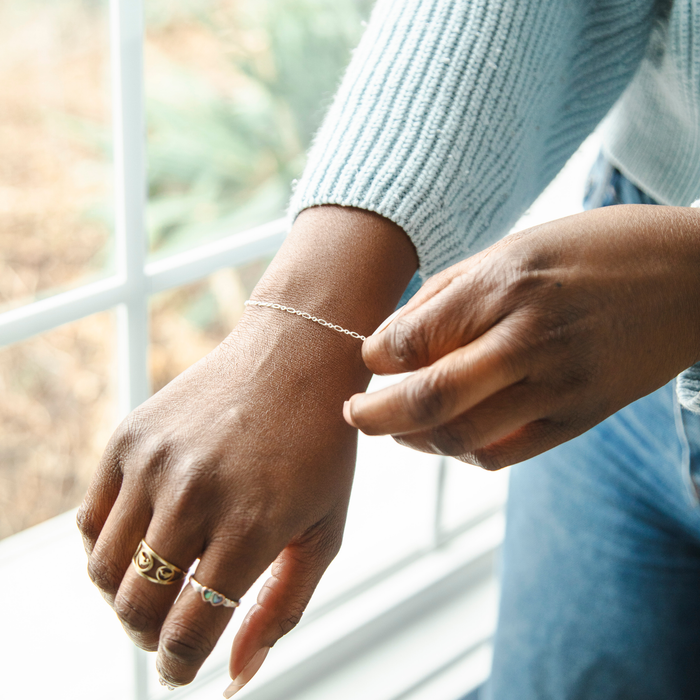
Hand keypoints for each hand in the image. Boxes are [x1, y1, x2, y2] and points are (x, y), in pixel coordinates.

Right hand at [76, 206, 416, 692]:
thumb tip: (234, 676)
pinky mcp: (129, 437)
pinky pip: (89, 519)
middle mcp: (195, 493)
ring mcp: (155, 461)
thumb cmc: (319, 448)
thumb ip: (281, 608)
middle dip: (152, 637)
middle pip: (138, 609)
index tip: (183, 670)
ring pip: (104, 571)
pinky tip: (146, 539)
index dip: (181, 667)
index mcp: (253, 525)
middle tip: (173, 629)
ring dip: (126, 596)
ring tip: (160, 585)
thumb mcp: (324, 530)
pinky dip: (108, 545)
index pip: (190, 631)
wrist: (295, 358)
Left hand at [344, 205, 699, 468]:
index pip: (409, 340)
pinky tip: (452, 434)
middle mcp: (527, 338)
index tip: (367, 362)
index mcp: (503, 286)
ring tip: (397, 428)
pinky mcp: (581, 417)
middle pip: (427, 399)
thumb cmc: (593, 251)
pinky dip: (465, 451)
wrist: (690, 275)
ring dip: (415, 440)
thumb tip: (392, 338)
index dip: (374, 359)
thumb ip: (449, 293)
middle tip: (352, 414)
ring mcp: (558, 384)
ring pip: (461, 436)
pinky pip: (504, 453)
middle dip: (373, 416)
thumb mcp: (514, 247)